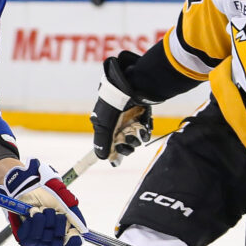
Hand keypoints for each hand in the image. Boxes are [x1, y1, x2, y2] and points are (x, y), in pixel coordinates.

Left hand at [0, 159, 85, 245]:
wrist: (30, 182)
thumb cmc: (49, 191)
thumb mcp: (67, 201)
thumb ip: (76, 217)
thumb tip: (83, 232)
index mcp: (62, 232)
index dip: (71, 244)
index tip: (72, 232)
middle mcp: (49, 238)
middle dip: (57, 227)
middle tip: (54, 212)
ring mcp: (36, 237)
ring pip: (42, 241)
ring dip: (44, 222)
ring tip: (40, 209)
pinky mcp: (23, 234)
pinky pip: (28, 239)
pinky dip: (32, 224)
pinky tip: (32, 213)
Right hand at [90, 50, 152, 165]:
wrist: (133, 87)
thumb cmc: (114, 104)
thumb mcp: (104, 124)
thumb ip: (101, 142)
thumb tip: (101, 158)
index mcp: (105, 123)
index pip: (108, 143)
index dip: (113, 151)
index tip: (116, 158)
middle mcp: (117, 122)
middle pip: (122, 143)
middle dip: (126, 145)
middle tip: (127, 140)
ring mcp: (130, 120)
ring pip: (134, 139)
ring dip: (136, 139)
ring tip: (136, 131)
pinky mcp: (142, 117)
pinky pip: (144, 131)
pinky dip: (144, 132)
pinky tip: (143, 129)